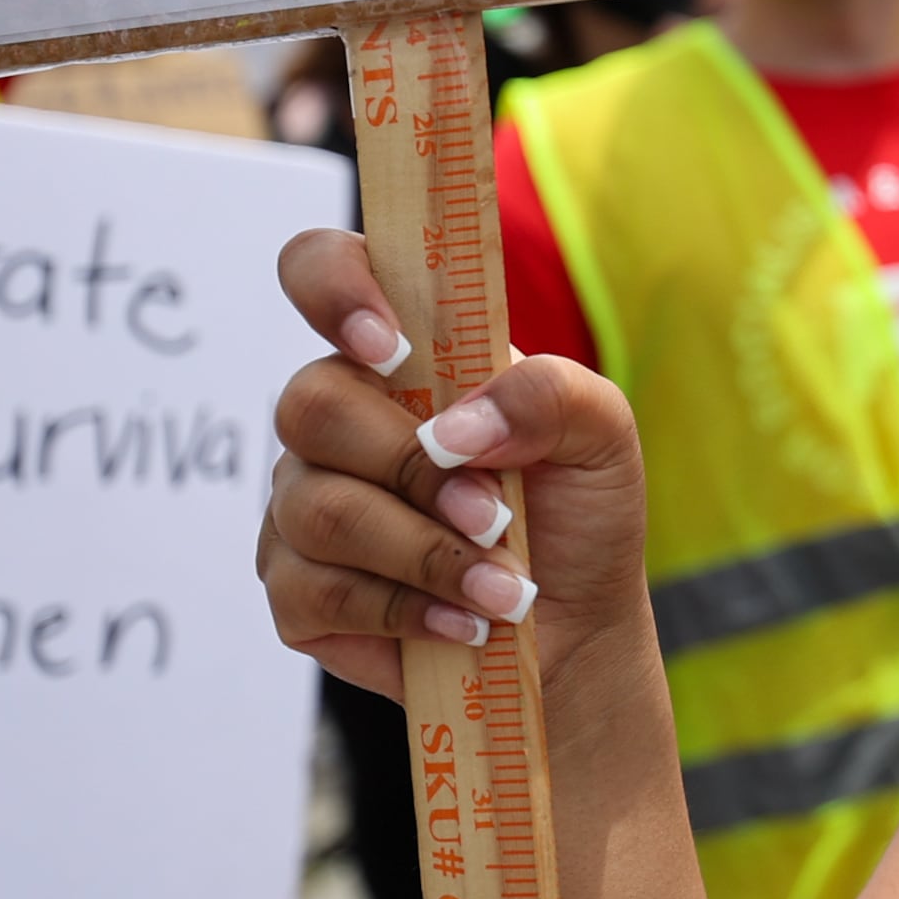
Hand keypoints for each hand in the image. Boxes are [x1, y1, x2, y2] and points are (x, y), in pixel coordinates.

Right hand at [255, 229, 652, 712]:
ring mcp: (304, 503)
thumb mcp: (601, 436)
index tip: (390, 348)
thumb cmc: (578, 516)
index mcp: (404, 359)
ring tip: (503, 588)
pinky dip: (407, 611)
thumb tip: (457, 424)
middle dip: (415, 470)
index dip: (335, 287)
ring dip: (428, 554)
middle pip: (311, 405)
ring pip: (320, 510)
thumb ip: (549, 395)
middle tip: (495, 516)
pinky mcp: (297, 591)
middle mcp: (339, 419)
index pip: (321, 270)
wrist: (574, 629)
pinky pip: (316, 591)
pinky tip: (464, 623)